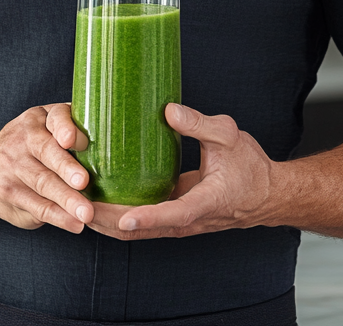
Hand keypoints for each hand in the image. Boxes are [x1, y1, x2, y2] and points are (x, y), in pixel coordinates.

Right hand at [0, 103, 93, 233]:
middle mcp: (24, 137)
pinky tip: (74, 224)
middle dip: (66, 168)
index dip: (65, 127)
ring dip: (66, 200)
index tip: (75, 140)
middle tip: (84, 182)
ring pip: (43, 182)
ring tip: (86, 213)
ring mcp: (13, 164)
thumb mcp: (48, 129)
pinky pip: (36, 205)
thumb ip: (73, 134)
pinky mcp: (8, 191)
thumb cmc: (32, 146)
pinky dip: (57, 216)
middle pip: (47, 152)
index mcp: (41, 118)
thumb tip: (115, 152)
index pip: (55, 117)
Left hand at [87, 104, 277, 240]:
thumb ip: (199, 124)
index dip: (148, 218)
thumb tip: (167, 111)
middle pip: (144, 230)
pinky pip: (141, 222)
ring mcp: (179, 223)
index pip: (174, 215)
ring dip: (107, 223)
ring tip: (77, 205)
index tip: (123, 218)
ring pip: (138, 231)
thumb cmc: (250, 167)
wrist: (266, 194)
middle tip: (79, 207)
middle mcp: (189, 220)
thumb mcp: (229, 137)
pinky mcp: (173, 218)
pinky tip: (97, 202)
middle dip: (109, 222)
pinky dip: (117, 217)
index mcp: (206, 203)